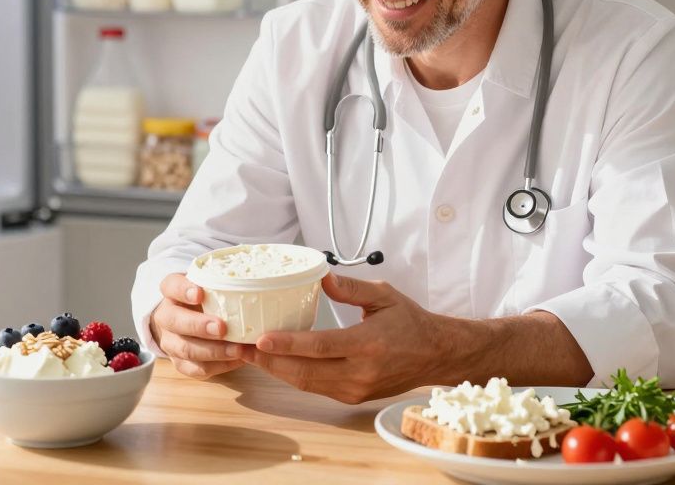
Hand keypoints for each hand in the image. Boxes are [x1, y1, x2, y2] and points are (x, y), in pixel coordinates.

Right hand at [149, 272, 244, 379]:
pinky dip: (218, 366)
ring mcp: (171, 342)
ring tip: (237, 349)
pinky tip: (237, 360)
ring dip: (213, 351)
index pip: (171, 286)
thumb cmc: (209, 298)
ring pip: (185, 349)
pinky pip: (196, 368)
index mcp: (172, 292)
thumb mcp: (212, 285)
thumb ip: (225, 282)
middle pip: (175, 321)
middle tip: (222, 327)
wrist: (190, 321)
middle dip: (199, 326)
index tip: (200, 294)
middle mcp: (166, 317)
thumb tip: (258, 280)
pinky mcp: (180, 362)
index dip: (184, 290)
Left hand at [240, 273, 451, 403]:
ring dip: (275, 371)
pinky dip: (293, 376)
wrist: (435, 355)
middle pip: (305, 371)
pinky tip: (275, 363)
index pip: (321, 347)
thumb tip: (320, 277)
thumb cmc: (410, 322)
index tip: (260, 339)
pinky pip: (316, 388)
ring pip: (307, 383)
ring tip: (248, 356)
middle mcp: (360, 372)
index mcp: (368, 344)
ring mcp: (356, 389)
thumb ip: (351, 288)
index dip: (288, 344)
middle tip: (239, 348)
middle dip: (268, 361)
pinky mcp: (353, 397)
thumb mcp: (385, 295)